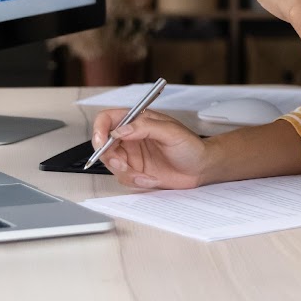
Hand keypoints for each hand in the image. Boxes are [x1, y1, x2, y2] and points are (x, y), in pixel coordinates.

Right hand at [90, 108, 212, 189]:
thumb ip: (145, 127)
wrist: (201, 168)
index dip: (99, 129)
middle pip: (104, 144)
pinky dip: (136, 181)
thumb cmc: (191, 146)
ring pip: (112, 164)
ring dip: (126, 172)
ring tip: (144, 175)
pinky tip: (152, 179)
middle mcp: (131, 137)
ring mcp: (132, 155)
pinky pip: (124, 178)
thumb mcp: (171, 132)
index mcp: (137, 121)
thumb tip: (121, 130)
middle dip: (110, 157)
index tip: (101, 141)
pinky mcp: (136, 171)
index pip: (108, 119)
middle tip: (123, 164)